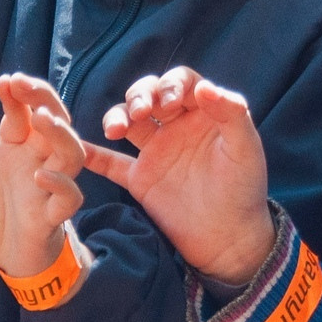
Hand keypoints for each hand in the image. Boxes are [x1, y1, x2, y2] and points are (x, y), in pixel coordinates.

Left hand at [0, 74, 87, 280]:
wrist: (13, 259)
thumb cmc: (2, 214)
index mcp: (22, 148)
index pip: (27, 112)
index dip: (20, 95)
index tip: (4, 82)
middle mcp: (40, 161)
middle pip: (57, 121)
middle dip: (44, 99)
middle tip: (22, 84)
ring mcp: (50, 187)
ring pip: (71, 154)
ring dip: (61, 134)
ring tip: (42, 118)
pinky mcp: (53, 216)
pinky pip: (69, 198)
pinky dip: (60, 184)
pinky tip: (39, 175)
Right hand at [84, 67, 275, 289]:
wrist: (229, 239)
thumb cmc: (244, 190)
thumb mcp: (245, 149)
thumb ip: (231, 114)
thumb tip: (205, 87)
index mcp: (203, 114)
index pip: (181, 82)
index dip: (171, 84)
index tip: (169, 103)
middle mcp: (176, 127)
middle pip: (148, 95)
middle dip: (139, 96)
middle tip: (140, 112)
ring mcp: (155, 152)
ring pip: (127, 121)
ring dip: (117, 116)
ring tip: (116, 129)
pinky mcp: (140, 179)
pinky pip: (110, 163)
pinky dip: (92, 156)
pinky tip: (76, 149)